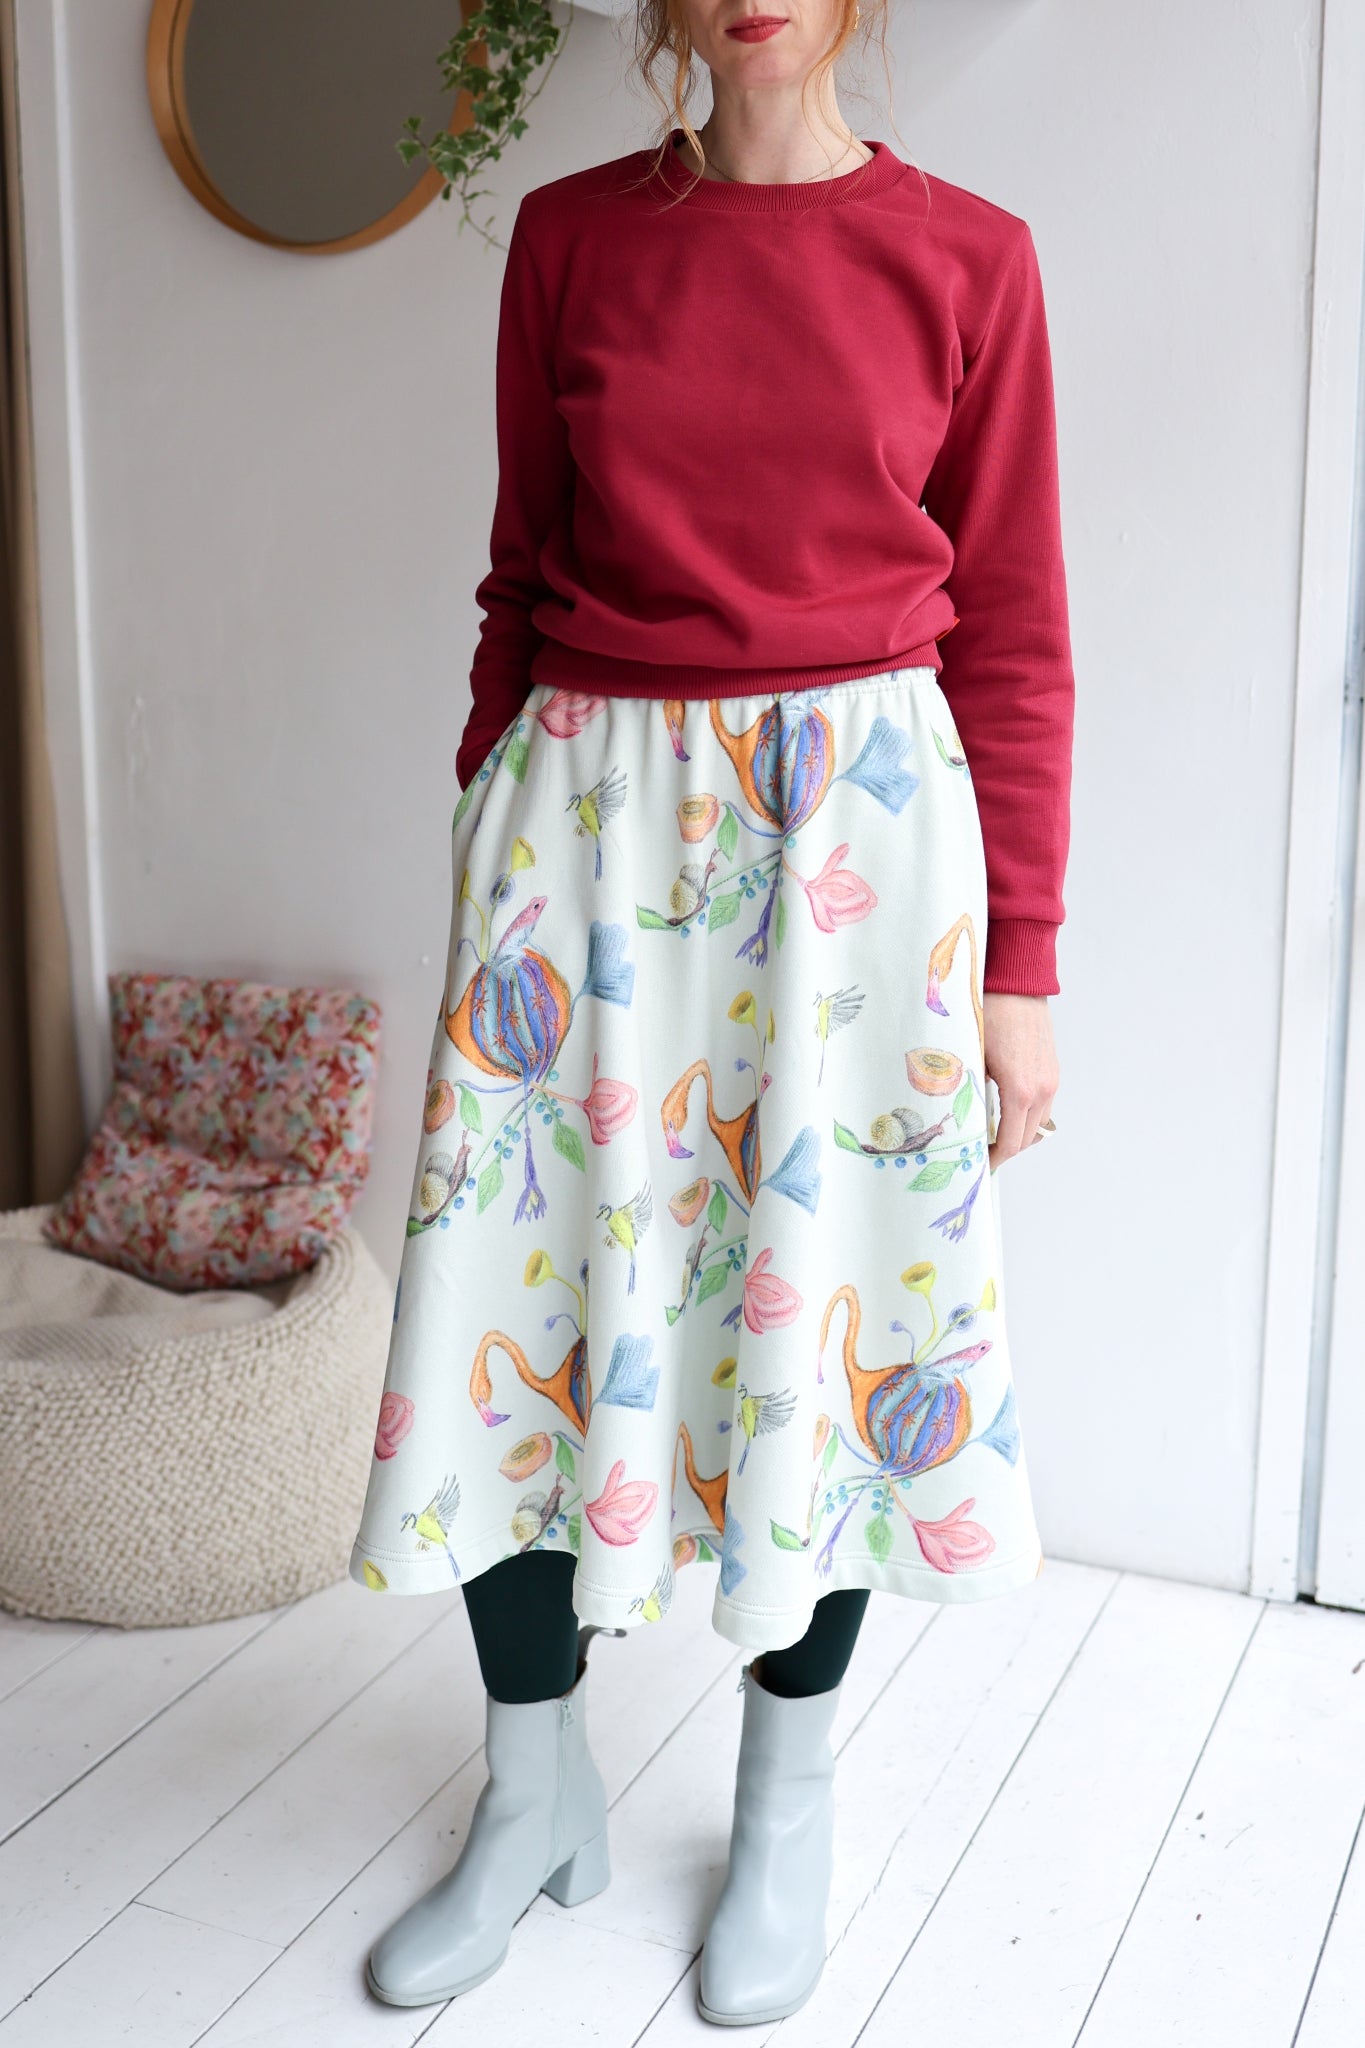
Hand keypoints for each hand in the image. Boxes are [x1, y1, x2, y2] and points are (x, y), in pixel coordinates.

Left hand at [983, 992, 1058, 1172]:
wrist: (1017, 983)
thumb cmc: (989, 1015)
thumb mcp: (972, 1058)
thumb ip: (972, 1094)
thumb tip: (963, 1121)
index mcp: (1020, 1091)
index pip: (1011, 1143)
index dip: (995, 1159)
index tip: (980, 1165)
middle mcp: (1043, 1089)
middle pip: (1028, 1138)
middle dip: (1006, 1149)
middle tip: (982, 1152)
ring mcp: (1051, 1079)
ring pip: (1039, 1124)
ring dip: (1019, 1133)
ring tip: (993, 1133)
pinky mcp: (1053, 1069)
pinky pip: (1044, 1105)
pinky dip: (1028, 1115)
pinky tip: (1007, 1110)